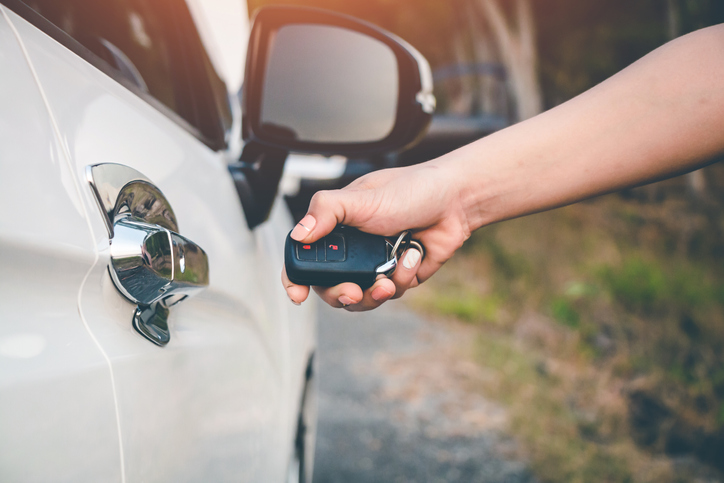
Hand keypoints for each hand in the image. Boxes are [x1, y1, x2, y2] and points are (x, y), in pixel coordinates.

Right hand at [282, 161, 470, 309]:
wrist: (455, 201)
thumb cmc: (409, 190)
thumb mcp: (361, 198)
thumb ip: (326, 212)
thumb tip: (298, 234)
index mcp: (336, 227)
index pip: (305, 257)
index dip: (295, 278)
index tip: (298, 295)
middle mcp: (352, 248)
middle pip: (329, 287)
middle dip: (339, 294)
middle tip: (352, 292)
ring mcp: (374, 265)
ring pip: (360, 298)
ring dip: (372, 294)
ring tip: (387, 281)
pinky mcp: (398, 277)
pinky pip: (390, 293)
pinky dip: (401, 278)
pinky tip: (411, 255)